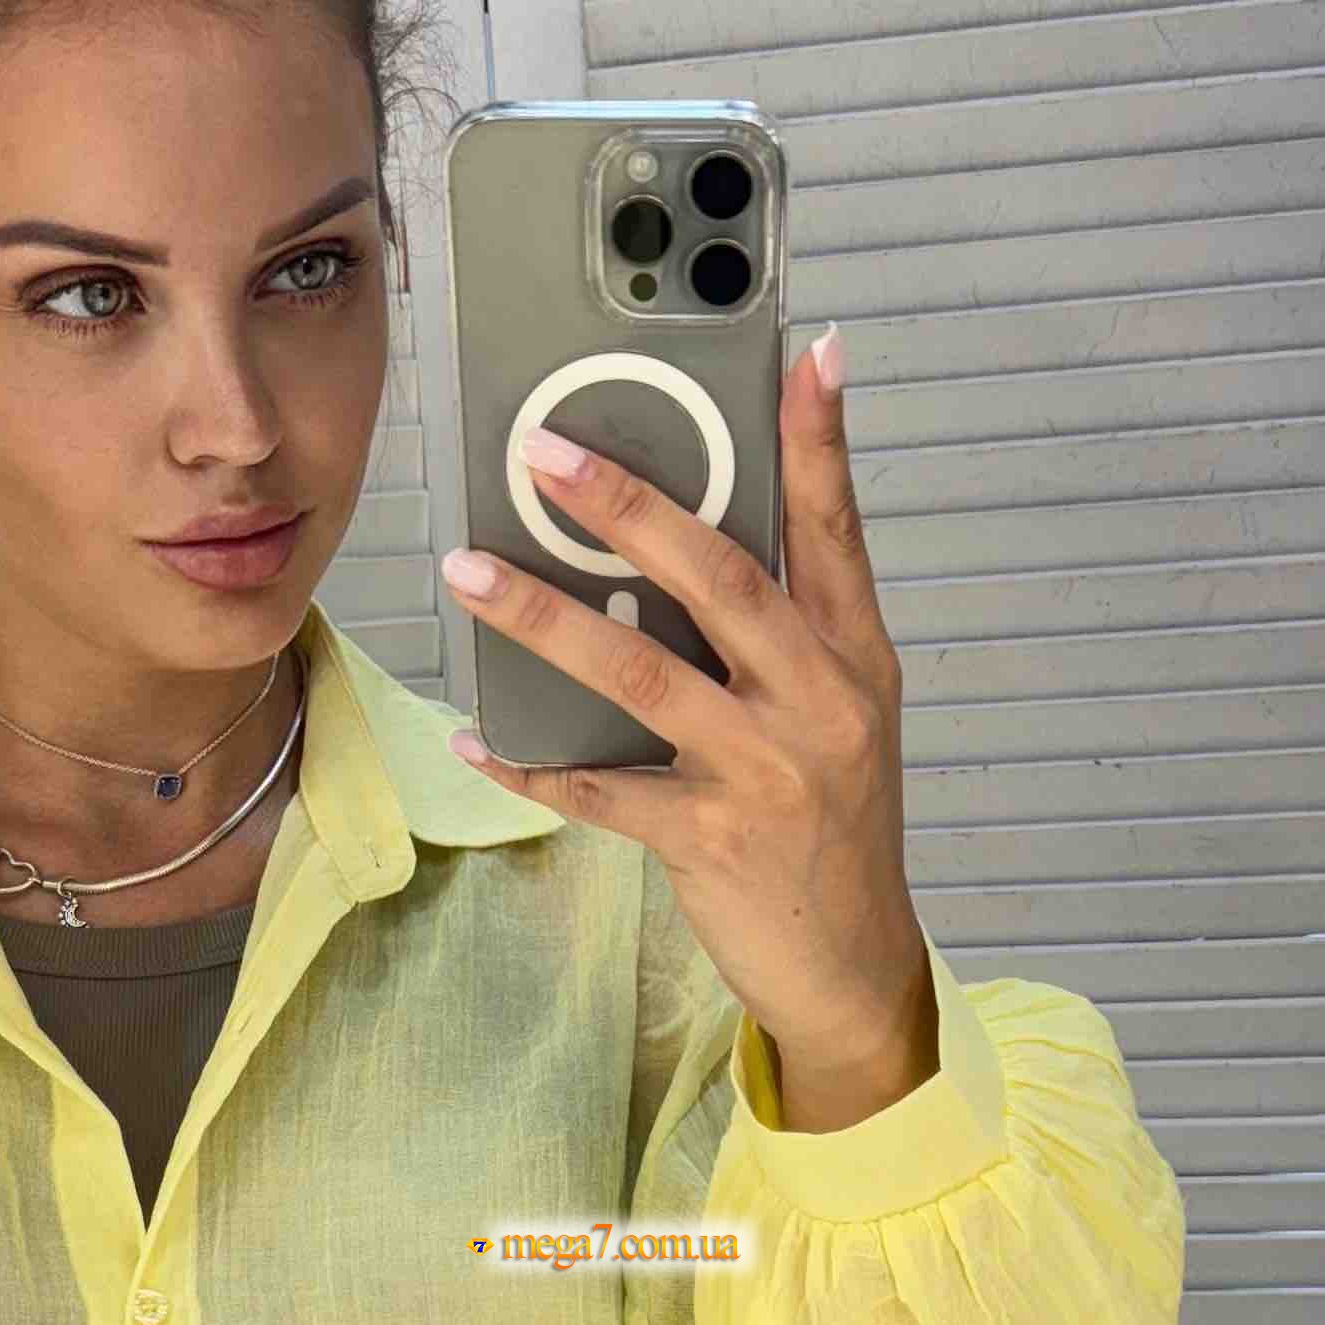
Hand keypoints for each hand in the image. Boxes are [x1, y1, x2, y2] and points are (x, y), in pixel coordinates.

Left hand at [441, 330, 936, 1130]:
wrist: (856, 969)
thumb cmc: (832, 828)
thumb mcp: (839, 718)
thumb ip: (782, 635)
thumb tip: (684, 545)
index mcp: (854, 657)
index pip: (838, 528)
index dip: (823, 441)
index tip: (811, 355)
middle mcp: (819, 702)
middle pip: (722, 580)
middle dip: (631, 508)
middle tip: (548, 453)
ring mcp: (766, 771)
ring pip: (641, 672)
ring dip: (544, 618)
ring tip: (468, 570)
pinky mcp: (711, 839)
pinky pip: (601, 789)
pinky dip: (532, 763)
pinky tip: (477, 736)